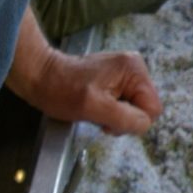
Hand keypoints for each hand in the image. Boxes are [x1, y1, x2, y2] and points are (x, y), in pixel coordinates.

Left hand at [18, 48, 162, 136]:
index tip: (107, 119)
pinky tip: (97, 106)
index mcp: (135, 70)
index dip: (132, 121)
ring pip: (135, 108)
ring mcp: (127, 73)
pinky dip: (112, 111)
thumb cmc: (62, 91)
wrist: (40, 77)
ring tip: (95, 110)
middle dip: (124, 119)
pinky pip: (125, 103)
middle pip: (145, 108)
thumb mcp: (93, 108)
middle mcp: (136, 68)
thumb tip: (144, 124)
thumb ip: (124, 117)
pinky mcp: (117, 78)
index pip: (152, 109)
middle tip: (100, 116)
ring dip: (117, 116)